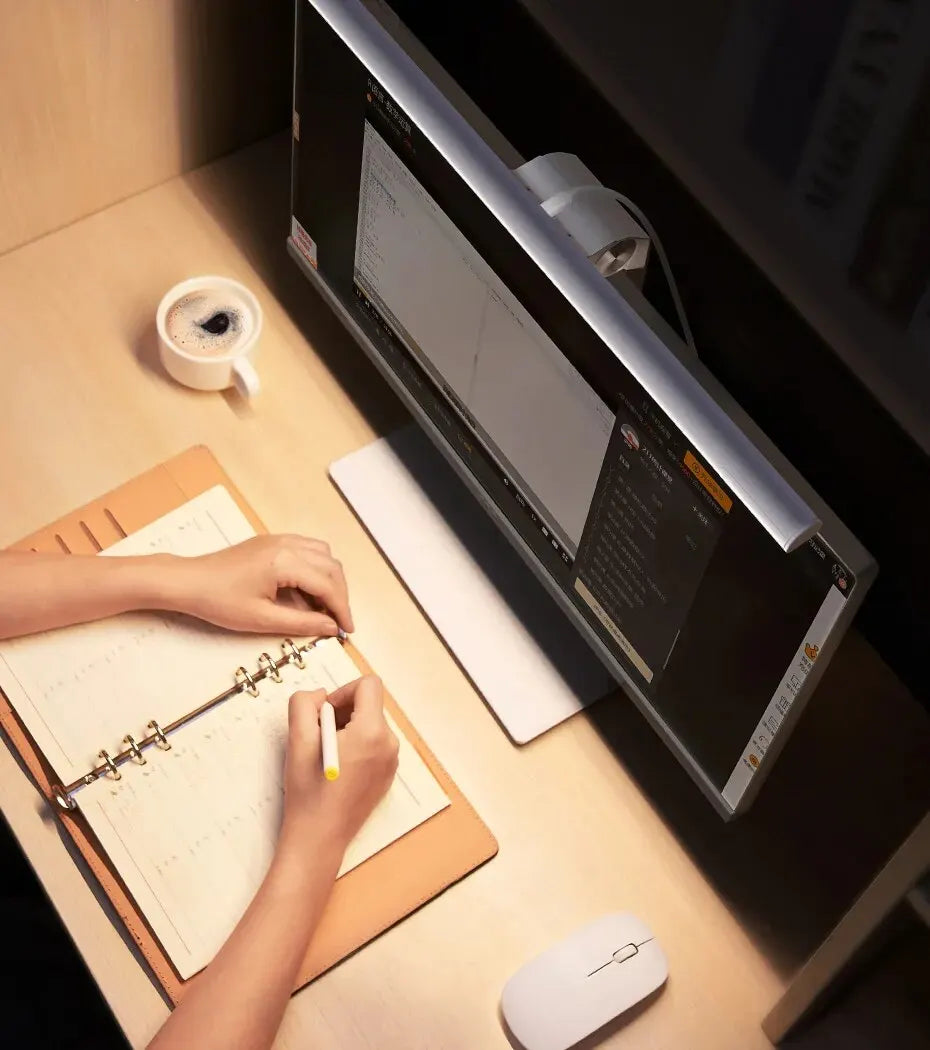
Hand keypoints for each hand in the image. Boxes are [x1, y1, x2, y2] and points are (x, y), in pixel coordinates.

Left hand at [167, 535, 353, 636]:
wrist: (187, 581)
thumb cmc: (217, 600)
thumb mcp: (261, 619)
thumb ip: (302, 622)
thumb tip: (330, 627)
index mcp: (285, 562)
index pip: (328, 585)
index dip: (341, 609)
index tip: (347, 629)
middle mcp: (287, 545)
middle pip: (332, 567)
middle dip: (340, 595)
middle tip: (338, 620)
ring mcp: (279, 540)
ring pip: (323, 554)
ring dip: (330, 579)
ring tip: (324, 605)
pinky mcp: (272, 542)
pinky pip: (307, 550)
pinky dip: (316, 569)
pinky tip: (308, 590)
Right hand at [279, 676, 398, 860]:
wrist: (319, 838)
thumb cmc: (309, 792)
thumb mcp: (297, 740)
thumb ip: (304, 704)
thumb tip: (321, 695)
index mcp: (372, 732)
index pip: (368, 685)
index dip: (343, 691)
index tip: (325, 712)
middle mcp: (389, 744)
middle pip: (369, 705)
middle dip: (343, 712)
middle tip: (319, 735)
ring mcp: (391, 761)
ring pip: (371, 725)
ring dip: (348, 729)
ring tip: (326, 753)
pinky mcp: (387, 775)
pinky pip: (374, 745)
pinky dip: (356, 745)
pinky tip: (336, 767)